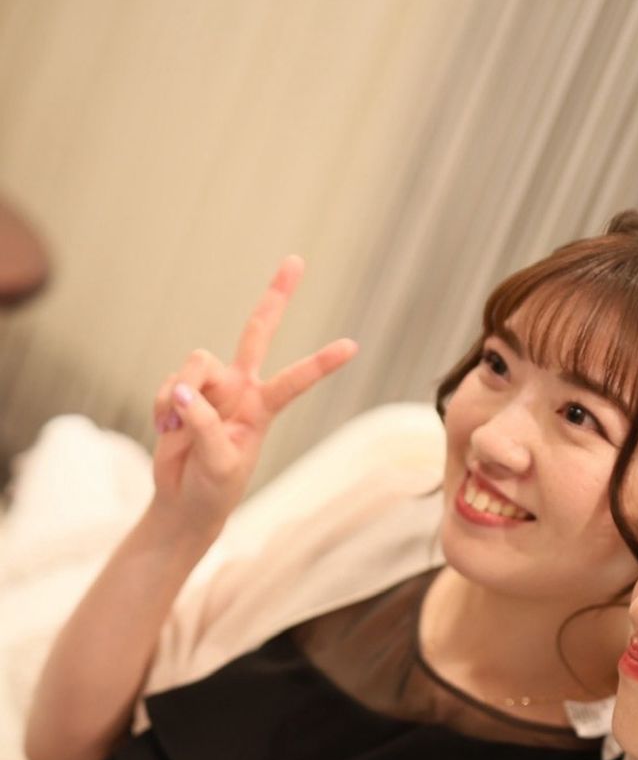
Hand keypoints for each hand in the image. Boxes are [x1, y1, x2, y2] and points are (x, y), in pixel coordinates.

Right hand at [150, 256, 356, 529]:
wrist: (186, 499)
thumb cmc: (215, 487)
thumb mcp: (219, 463)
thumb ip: (203, 424)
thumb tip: (181, 388)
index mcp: (264, 407)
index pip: (296, 380)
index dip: (321, 363)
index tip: (352, 346)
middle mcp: (241, 387)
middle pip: (257, 331)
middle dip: (276, 296)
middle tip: (297, 260)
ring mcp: (210, 385)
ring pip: (196, 361)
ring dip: (181, 394)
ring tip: (179, 429)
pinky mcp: (180, 389)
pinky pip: (167, 383)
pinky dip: (162, 407)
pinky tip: (166, 429)